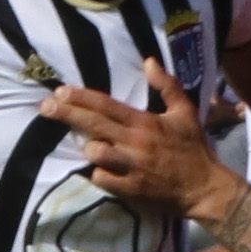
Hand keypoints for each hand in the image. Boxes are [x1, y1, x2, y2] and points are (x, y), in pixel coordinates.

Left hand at [41, 68, 236, 221]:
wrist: (205, 188)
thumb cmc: (193, 148)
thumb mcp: (185, 112)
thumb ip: (167, 85)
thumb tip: (148, 61)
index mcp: (145, 122)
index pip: (106, 105)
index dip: (81, 97)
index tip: (60, 91)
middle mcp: (135, 143)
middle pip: (93, 125)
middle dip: (66, 114)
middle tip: (45, 107)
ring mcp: (132, 167)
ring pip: (96, 153)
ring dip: (87, 148)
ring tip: (84, 144)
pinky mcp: (131, 189)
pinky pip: (102, 180)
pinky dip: (96, 174)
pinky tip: (96, 169)